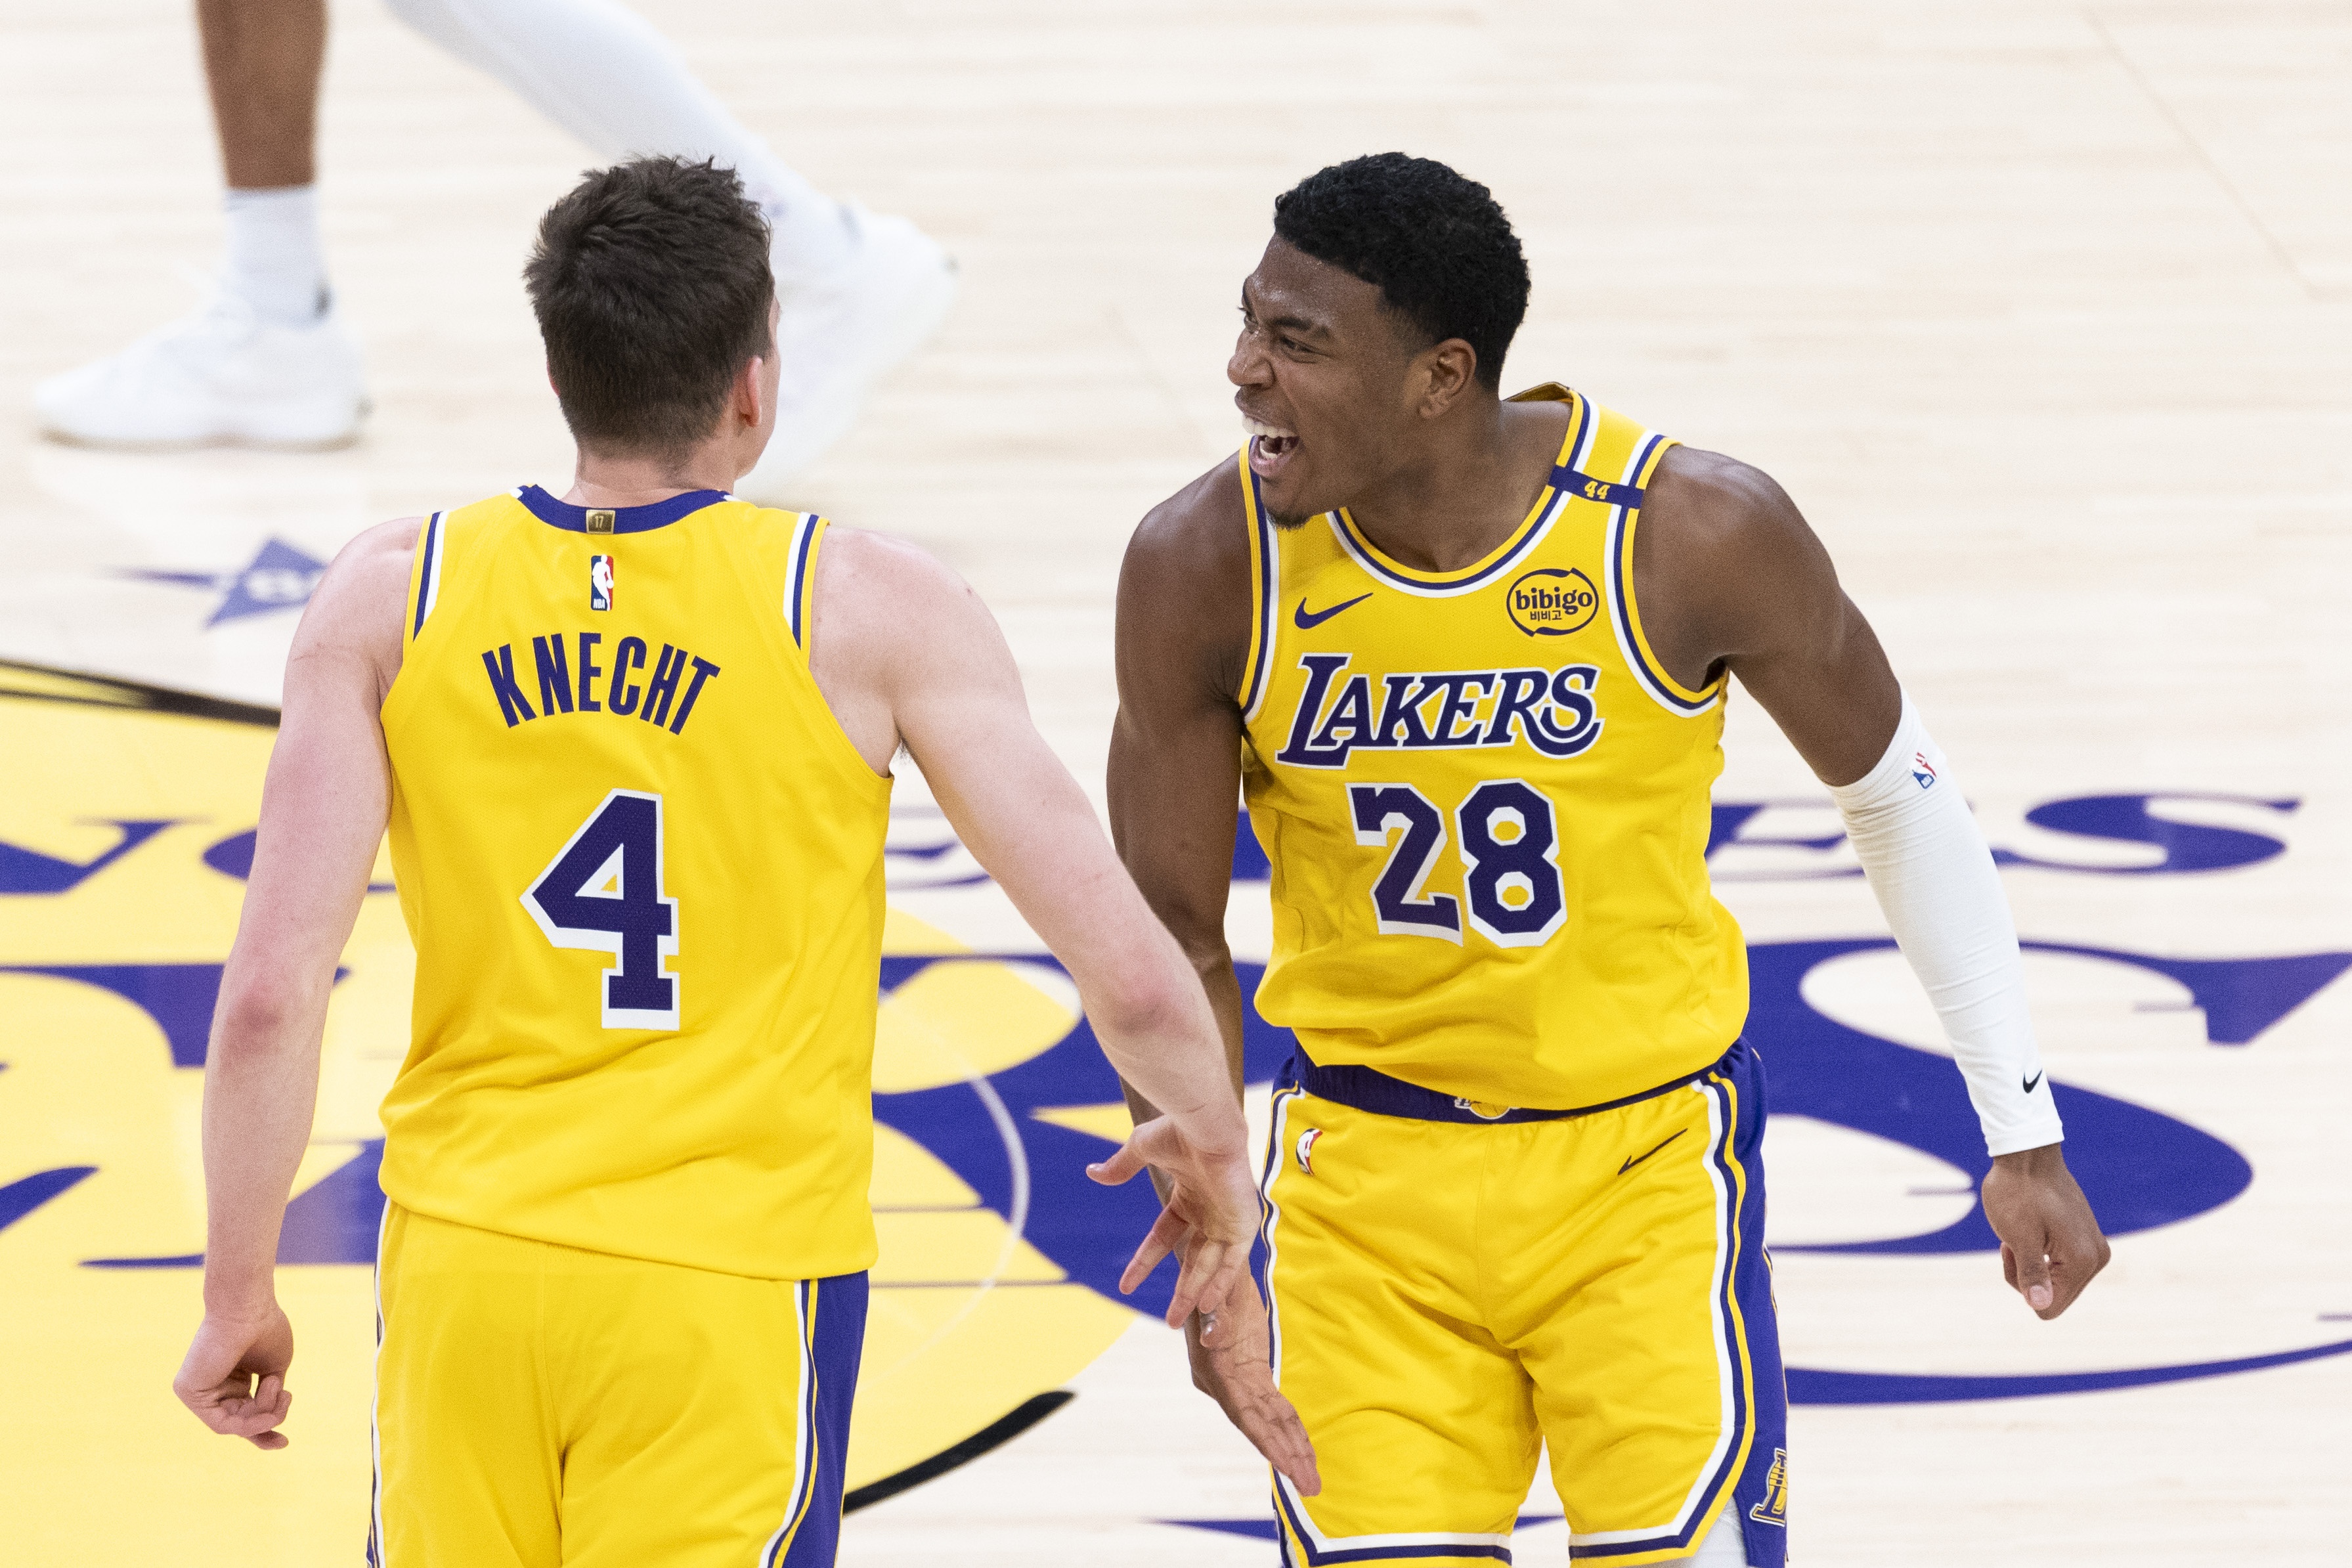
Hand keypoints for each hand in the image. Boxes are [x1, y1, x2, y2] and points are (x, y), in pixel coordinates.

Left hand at [174, 1304, 295, 1448]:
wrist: (249, 1307)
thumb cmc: (265, 1330)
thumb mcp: (274, 1369)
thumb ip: (267, 1396)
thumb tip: (267, 1416)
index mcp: (230, 1379)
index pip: (244, 1414)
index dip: (264, 1430)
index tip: (284, 1443)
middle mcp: (210, 1387)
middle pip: (240, 1423)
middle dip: (268, 1421)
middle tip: (286, 1415)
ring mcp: (196, 1391)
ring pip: (235, 1424)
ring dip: (264, 1413)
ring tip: (278, 1388)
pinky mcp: (188, 1391)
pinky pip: (221, 1424)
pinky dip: (248, 1422)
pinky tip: (267, 1407)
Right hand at [1086, 1112, 1260, 1329]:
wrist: (1206, 1126)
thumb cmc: (1178, 1132)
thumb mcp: (1141, 1149)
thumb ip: (1121, 1166)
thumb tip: (1092, 1173)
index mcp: (1189, 1196)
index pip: (1164, 1237)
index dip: (1145, 1261)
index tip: (1125, 1284)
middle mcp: (1210, 1212)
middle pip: (1192, 1261)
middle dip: (1181, 1291)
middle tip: (1170, 1321)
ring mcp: (1228, 1219)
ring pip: (1210, 1267)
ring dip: (1196, 1295)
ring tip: (1177, 1322)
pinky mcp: (1243, 1224)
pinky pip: (1233, 1262)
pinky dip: (1221, 1283)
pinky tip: (1207, 1305)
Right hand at [1184, 1277, 1321, 1495]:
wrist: (1213, 1266)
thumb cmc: (1212, 1276)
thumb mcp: (1212, 1292)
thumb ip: (1212, 1318)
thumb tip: (1211, 1339)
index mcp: (1214, 1371)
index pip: (1242, 1412)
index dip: (1264, 1438)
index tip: (1283, 1463)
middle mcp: (1224, 1384)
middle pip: (1258, 1427)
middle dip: (1284, 1456)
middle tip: (1309, 1485)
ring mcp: (1239, 1383)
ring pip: (1269, 1423)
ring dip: (1292, 1451)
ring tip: (1312, 1481)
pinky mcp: (1253, 1376)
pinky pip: (1275, 1409)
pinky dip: (1292, 1430)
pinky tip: (1305, 1451)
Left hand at [1980, 1143, 2108, 1318]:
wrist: (2028, 1155)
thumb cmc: (2018, 1193)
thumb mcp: (2018, 1237)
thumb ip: (2031, 1275)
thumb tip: (2040, 1306)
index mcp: (2083, 1261)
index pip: (2049, 1307)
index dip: (2022, 1286)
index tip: (2014, 1252)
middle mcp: (2097, 1258)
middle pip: (2055, 1296)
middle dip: (2028, 1276)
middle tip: (2014, 1243)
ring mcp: (2094, 1248)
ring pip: (2056, 1281)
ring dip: (2032, 1263)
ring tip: (2021, 1233)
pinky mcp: (2086, 1238)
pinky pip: (2060, 1264)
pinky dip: (2040, 1253)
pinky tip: (2031, 1230)